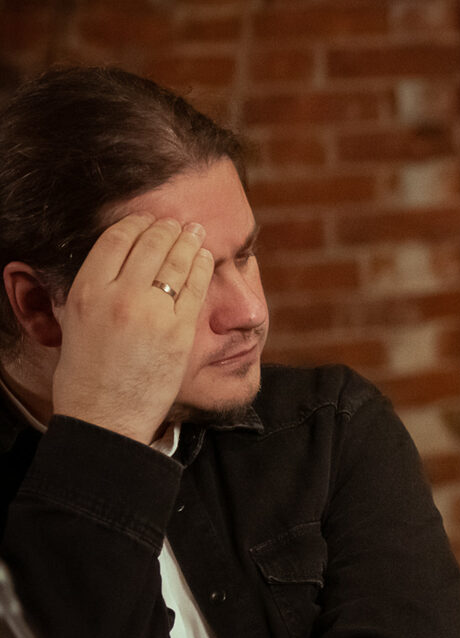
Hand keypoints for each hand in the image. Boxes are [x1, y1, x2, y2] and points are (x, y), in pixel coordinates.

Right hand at [50, 213, 211, 443]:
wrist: (106, 417)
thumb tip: (118, 266)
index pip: (115, 239)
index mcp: (87, 292)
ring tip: (194, 233)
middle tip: (177, 224)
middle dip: (167, 229)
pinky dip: (202, 267)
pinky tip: (205, 259)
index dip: (136, 223)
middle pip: (150, 243)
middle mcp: (119, 296)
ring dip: (188, 241)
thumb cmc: (87, 376)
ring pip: (177, 260)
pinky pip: (196, 287)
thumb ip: (96, 292)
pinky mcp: (180, 331)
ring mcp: (152, 312)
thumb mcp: (75, 324)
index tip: (147, 221)